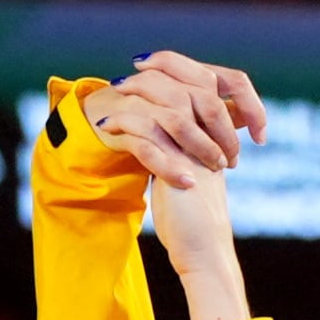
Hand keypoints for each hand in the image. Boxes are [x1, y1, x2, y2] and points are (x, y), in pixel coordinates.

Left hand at [85, 52, 263, 319]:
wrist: (204, 251)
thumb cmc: (193, 226)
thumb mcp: (187, 183)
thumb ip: (179, 158)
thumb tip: (159, 145)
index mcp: (215, 138)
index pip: (202, 87)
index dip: (177, 71)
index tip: (149, 67)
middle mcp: (210, 140)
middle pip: (189, 86)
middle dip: (158, 74)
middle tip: (129, 73)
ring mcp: (197, 151)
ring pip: (171, 104)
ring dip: (139, 94)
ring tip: (114, 93)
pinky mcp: (180, 167)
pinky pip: (150, 133)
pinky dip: (124, 125)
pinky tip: (105, 126)